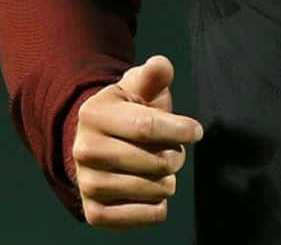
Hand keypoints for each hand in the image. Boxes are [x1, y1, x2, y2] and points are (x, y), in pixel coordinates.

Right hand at [72, 55, 202, 228]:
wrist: (96, 146)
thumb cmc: (127, 112)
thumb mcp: (137, 87)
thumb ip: (153, 75)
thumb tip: (161, 65)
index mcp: (94, 114)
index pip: (147, 127)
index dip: (179, 129)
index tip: (196, 131)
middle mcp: (84, 151)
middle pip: (155, 162)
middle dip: (176, 156)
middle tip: (172, 151)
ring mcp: (87, 184)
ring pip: (156, 189)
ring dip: (168, 180)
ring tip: (157, 169)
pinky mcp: (95, 213)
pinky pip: (149, 215)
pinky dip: (159, 205)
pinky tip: (150, 191)